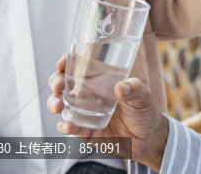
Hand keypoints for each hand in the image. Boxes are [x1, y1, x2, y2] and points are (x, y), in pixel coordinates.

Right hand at [47, 54, 168, 169]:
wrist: (146, 139)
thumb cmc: (144, 112)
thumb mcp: (144, 97)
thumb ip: (136, 90)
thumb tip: (122, 87)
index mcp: (100, 80)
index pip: (79, 66)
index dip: (67, 61)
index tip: (63, 61)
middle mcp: (88, 94)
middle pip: (63, 83)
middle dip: (55, 81)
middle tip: (58, 85)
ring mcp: (84, 112)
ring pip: (60, 104)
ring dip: (54, 103)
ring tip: (58, 106)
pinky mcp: (84, 130)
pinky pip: (70, 127)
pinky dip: (65, 126)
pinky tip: (68, 126)